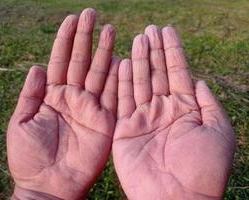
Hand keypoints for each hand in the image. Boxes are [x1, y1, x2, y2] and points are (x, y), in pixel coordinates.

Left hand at [7, 8, 119, 198]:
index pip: (60, 61)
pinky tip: (120, 60)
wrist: (49, 185)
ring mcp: (91, 108)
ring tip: (110, 30)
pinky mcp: (105, 121)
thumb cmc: (30, 157)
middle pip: (82, 62)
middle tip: (92, 14)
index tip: (71, 19)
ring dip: (105, 53)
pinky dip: (118, 79)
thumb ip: (31, 94)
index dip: (66, 40)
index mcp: (52, 96)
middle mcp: (74, 97)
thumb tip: (36, 67)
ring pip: (100, 74)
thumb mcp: (22, 122)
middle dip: (87, 38)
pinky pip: (113, 96)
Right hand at [113, 25, 235, 199]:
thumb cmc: (202, 169)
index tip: (168, 30)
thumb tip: (198, 81)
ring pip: (140, 82)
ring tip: (139, 39)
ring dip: (140, 60)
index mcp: (186, 109)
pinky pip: (123, 101)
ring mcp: (144, 118)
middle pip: (158, 73)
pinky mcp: (126, 129)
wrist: (176, 199)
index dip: (173, 51)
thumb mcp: (218, 132)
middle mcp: (164, 110)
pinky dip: (123, 82)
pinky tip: (124, 63)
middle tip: (150, 29)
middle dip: (155, 51)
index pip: (178, 72)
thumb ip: (208, 104)